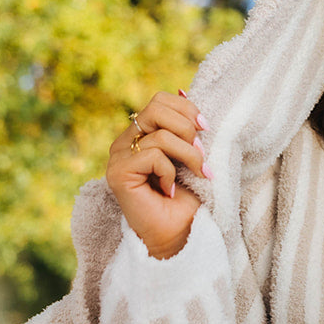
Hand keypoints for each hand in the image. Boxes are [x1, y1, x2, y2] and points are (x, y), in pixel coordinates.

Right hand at [106, 91, 205, 258]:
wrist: (180, 235)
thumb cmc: (188, 197)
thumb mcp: (191, 152)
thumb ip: (185, 125)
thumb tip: (184, 88)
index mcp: (140, 134)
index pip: (160, 100)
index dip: (187, 108)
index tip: (206, 128)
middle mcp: (125, 141)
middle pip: (156, 107)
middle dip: (187, 128)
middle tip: (201, 152)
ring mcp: (118, 157)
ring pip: (159, 134)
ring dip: (188, 155)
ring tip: (196, 174)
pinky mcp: (117, 173)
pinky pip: (152, 155)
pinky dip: (170, 172)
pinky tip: (169, 190)